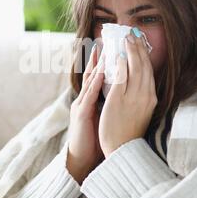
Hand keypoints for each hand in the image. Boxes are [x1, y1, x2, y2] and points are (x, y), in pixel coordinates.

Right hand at [67, 43, 104, 183]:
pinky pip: (90, 95)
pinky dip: (96, 82)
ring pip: (90, 81)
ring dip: (97, 65)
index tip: (109, 47)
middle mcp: (84, 98)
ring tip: (104, 51)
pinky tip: (102, 73)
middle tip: (103, 41)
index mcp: (90, 99)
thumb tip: (116, 88)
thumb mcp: (99, 114)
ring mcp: (81, 105)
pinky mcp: (81, 114)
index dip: (102, 62)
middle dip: (97, 58)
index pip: (97, 76)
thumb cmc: (93, 136)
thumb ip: (105, 100)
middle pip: (91, 74)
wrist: (83, 156)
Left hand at [99, 29, 157, 157]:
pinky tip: (117, 55)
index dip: (144, 55)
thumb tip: (137, 78)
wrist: (122, 149)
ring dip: (130, 51)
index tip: (140, 42)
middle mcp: (145, 95)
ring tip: (125, 38)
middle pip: (144, 66)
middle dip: (138, 48)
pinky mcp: (119, 100)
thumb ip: (141, 94)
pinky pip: (120, 78)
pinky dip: (120, 64)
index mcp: (151, 97)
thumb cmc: (129, 130)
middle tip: (132, 34)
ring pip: (134, 68)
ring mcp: (133, 97)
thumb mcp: (141, 109)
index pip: (149, 71)